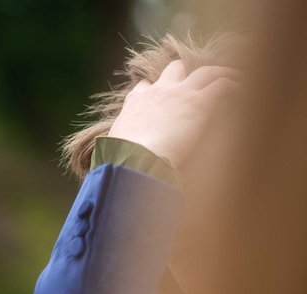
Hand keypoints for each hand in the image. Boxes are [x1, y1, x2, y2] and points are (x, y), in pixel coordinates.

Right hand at [108, 60, 239, 173]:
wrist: (134, 157)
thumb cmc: (122, 158)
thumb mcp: (115, 146)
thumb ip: (120, 144)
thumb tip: (110, 163)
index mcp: (136, 102)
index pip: (145, 86)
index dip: (155, 87)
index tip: (162, 92)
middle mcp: (158, 91)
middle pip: (175, 70)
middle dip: (188, 74)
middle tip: (199, 83)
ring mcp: (180, 93)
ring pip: (206, 72)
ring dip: (220, 74)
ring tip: (233, 80)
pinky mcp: (200, 102)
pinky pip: (223, 84)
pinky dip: (234, 85)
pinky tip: (243, 91)